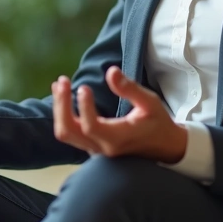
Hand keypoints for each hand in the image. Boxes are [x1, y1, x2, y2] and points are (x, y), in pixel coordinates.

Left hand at [51, 66, 187, 163]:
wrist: (164, 147)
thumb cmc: (157, 123)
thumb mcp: (150, 103)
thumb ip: (130, 88)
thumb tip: (110, 71)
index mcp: (117, 138)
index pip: (90, 127)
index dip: (83, 107)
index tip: (84, 87)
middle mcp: (102, 148)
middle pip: (68, 131)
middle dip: (61, 105)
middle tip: (62, 80)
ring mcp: (94, 149)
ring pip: (65, 133)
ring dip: (59, 109)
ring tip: (59, 84)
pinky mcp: (91, 146)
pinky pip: (70, 133)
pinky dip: (62, 114)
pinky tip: (62, 95)